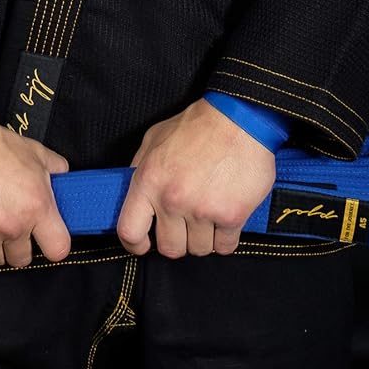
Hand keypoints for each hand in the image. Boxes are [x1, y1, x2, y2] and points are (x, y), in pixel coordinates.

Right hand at [0, 115, 70, 266]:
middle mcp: (13, 225)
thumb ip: (54, 167)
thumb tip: (63, 174)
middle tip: (8, 224)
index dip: (53, 245)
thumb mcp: (33, 150)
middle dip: (18, 246)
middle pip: (22, 259)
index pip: (58, 249)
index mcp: (37, 206)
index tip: (45, 239)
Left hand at [117, 98, 275, 256]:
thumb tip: (132, 195)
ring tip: (208, 216)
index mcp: (148, 181)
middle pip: (169, 248)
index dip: (135, 245)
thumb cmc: (196, 127)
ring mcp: (202, 210)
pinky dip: (225, 238)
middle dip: (177, 240)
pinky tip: (225, 219)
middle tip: (185, 226)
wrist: (239, 119)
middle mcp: (172, 199)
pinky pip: (225, 246)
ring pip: (199, 250)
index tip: (144, 245)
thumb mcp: (154, 140)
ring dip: (203, 238)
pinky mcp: (232, 215)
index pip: (129, 231)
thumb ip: (139, 169)